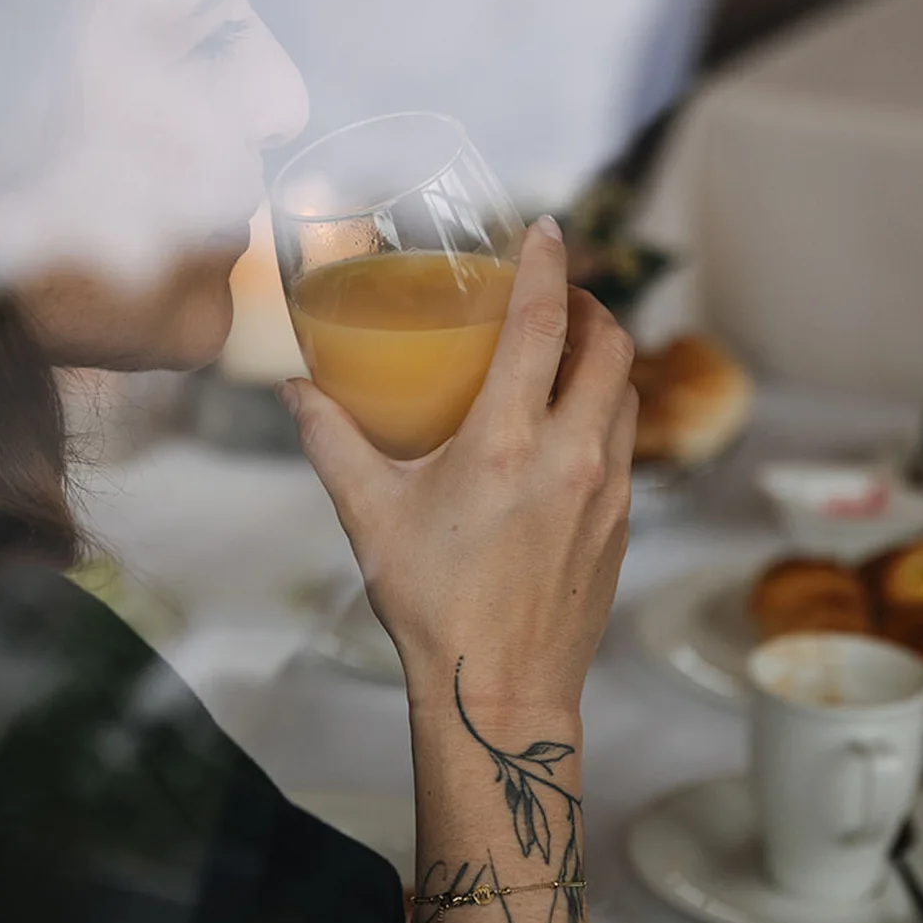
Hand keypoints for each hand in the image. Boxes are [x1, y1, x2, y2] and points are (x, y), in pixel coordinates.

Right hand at [283, 218, 635, 719]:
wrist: (500, 693)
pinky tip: (572, 425)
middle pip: (610, 347)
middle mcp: (572, 457)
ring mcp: (608, 491)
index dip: (550, 267)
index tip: (547, 230)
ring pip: (627, 394)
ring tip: (568, 352)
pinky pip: (627, 442)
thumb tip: (295, 390)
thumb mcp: (370, 517)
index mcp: (508, 444)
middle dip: (592, 306)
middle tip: (561, 296)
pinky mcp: (621, 522)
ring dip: (605, 359)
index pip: (544, 325)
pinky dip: (607, 411)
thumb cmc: (433, 607)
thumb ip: (332, 443)